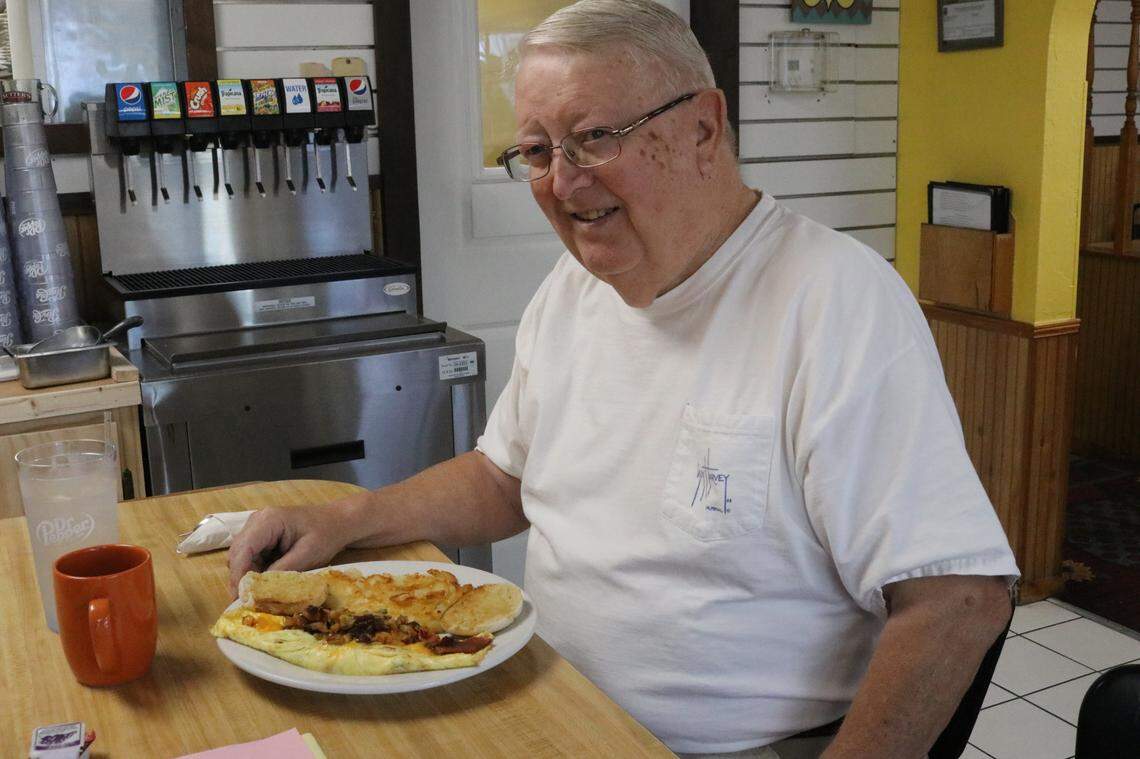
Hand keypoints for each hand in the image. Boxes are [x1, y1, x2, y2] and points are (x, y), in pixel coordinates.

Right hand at [227, 505, 350, 595]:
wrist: (337, 522)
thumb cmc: (326, 534)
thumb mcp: (307, 555)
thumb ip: (282, 570)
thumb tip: (259, 590)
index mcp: (268, 520)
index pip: (244, 549)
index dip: (239, 574)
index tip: (241, 597)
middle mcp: (257, 521)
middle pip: (237, 554)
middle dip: (241, 579)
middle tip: (246, 603)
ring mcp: (257, 528)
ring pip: (241, 557)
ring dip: (247, 577)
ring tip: (256, 597)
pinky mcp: (261, 537)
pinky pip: (251, 557)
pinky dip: (255, 572)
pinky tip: (264, 585)